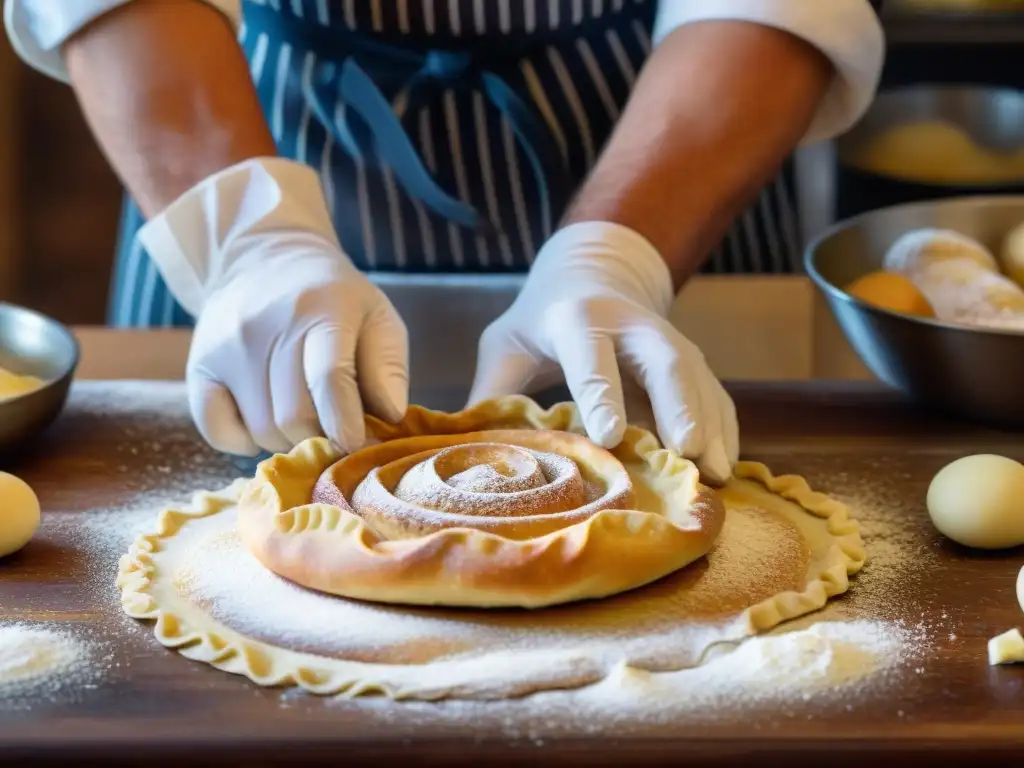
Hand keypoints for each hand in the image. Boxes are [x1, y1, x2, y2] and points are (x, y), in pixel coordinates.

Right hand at [138, 158, 408, 455]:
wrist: (264, 259)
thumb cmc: (334, 300)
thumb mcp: (377, 318)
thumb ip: (388, 368)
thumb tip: (390, 417)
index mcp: (322, 309)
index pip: (329, 378)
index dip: (345, 423)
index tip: (355, 443)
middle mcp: (266, 326)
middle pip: (293, 415)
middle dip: (321, 435)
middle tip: (333, 428)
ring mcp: (226, 347)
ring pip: (261, 429)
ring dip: (288, 439)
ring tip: (304, 416)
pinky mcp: (199, 366)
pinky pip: (218, 431)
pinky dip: (245, 441)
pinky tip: (264, 420)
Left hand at [468, 222, 737, 482]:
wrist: (593, 273)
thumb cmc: (540, 319)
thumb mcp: (505, 344)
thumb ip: (490, 392)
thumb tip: (469, 450)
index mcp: (577, 318)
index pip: (591, 356)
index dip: (602, 395)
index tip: (610, 438)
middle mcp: (632, 325)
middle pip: (665, 360)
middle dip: (680, 405)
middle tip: (689, 452)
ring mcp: (668, 341)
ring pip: (699, 380)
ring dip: (712, 426)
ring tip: (717, 476)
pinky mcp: (691, 360)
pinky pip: (715, 394)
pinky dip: (724, 430)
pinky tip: (726, 468)